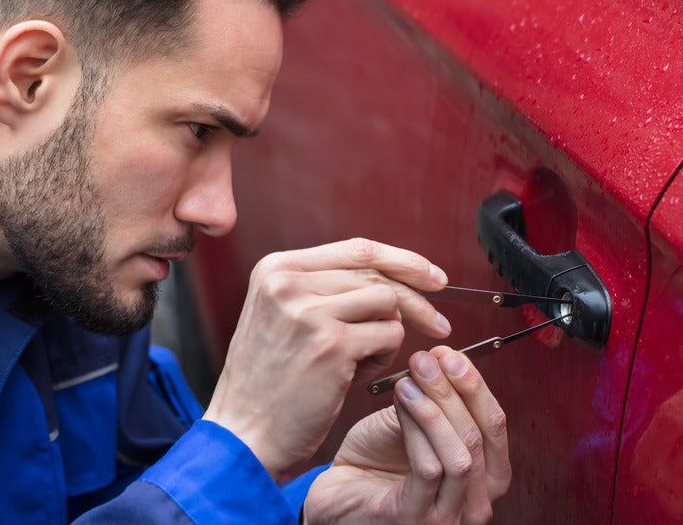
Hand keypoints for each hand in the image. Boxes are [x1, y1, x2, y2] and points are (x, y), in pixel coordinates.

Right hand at [202, 238, 451, 477]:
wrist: (243, 433)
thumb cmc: (270, 382)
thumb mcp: (282, 317)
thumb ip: (324, 289)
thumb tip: (394, 276)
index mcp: (277, 268)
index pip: (358, 249)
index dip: (403, 261)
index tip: (433, 276)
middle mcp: (289, 282)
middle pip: (378, 274)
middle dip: (417, 300)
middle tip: (439, 324)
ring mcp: (309, 312)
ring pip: (388, 302)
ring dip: (390, 332)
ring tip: (366, 358)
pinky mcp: (331, 345)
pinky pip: (389, 335)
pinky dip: (385, 356)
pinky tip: (359, 374)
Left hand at [303, 347, 511, 524]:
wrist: (335, 494)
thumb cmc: (376, 462)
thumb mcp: (414, 423)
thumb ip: (436, 402)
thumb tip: (444, 359)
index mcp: (483, 476)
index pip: (495, 425)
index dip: (475, 385)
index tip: (452, 355)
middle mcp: (475, 502)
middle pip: (482, 437)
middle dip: (456, 390)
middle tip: (430, 360)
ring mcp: (447, 516)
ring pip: (460, 454)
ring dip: (436, 407)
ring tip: (411, 378)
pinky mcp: (416, 518)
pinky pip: (429, 468)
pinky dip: (417, 428)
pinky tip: (402, 401)